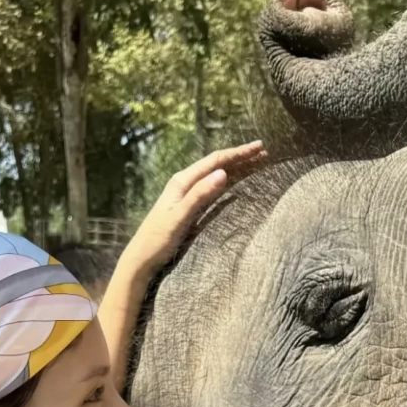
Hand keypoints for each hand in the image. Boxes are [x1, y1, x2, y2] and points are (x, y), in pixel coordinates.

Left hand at [120, 141, 266, 281]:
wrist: (142, 259)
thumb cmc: (158, 240)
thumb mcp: (179, 218)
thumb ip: (199, 196)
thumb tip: (222, 173)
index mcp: (182, 182)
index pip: (215, 161)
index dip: (238, 153)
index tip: (259, 147)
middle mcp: (185, 184)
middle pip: (217, 165)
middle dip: (240, 158)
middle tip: (264, 152)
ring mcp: (187, 195)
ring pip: (216, 176)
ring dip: (236, 169)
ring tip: (256, 163)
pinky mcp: (190, 207)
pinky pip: (213, 189)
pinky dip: (228, 183)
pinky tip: (236, 182)